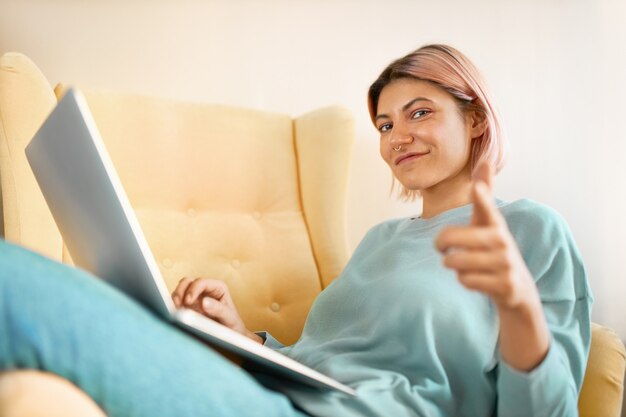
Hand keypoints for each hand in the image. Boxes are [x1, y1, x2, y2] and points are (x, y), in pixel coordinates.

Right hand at [172, 277, 262, 343]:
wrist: (231, 337)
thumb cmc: (233, 325)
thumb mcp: (230, 318)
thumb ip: (219, 309)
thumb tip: (204, 302)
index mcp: (217, 288)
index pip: (201, 282)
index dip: (193, 290)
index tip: (188, 301)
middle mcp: (204, 291)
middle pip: (187, 283)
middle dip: (180, 292)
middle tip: (177, 305)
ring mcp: (195, 299)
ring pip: (179, 291)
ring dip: (174, 299)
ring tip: (174, 311)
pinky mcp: (188, 308)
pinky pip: (176, 303)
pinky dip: (172, 307)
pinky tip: (173, 315)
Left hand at [434, 161, 538, 310]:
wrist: (518, 287)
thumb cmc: (494, 247)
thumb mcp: (489, 220)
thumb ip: (484, 193)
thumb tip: (485, 159)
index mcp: (494, 222)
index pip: (486, 207)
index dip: (481, 197)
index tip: (476, 188)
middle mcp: (502, 240)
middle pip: (452, 238)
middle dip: (440, 244)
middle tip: (442, 248)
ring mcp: (505, 262)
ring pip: (455, 261)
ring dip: (453, 264)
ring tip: (464, 263)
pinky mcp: (504, 284)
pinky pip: (465, 280)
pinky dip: (464, 280)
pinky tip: (476, 278)